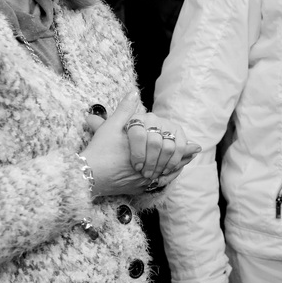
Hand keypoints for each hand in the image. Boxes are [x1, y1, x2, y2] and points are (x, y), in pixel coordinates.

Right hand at [82, 91, 200, 196]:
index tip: (195, 146)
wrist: (86, 175)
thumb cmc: (99, 150)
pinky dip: (166, 178)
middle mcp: (147, 166)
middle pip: (171, 163)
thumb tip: (133, 92)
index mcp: (145, 151)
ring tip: (186, 162)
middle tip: (193, 152)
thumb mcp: (111, 126)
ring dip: (176, 167)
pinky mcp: (137, 189)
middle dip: (182, 157)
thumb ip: (126, 110)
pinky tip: (170, 174)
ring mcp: (143, 180)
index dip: (183, 147)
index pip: (170, 149)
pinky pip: (157, 185)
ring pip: (167, 174)